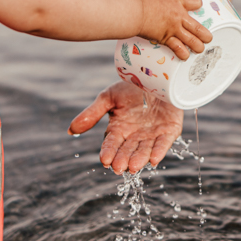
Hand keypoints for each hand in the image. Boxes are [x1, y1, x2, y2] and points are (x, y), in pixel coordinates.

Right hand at [69, 81, 184, 174]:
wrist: (156, 73)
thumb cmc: (131, 86)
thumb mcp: (109, 97)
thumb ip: (92, 114)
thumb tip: (70, 130)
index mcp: (119, 129)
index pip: (112, 143)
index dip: (108, 151)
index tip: (105, 160)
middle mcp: (135, 135)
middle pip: (128, 150)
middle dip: (123, 159)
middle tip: (119, 167)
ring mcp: (153, 134)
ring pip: (145, 150)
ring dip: (139, 159)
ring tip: (133, 167)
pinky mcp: (170, 130)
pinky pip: (164, 143)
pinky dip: (159, 151)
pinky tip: (154, 160)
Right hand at [136, 0, 211, 59]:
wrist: (134, 12)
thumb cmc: (140, 0)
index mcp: (177, 2)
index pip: (196, 2)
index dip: (198, 5)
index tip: (197, 8)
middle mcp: (179, 16)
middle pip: (198, 27)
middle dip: (205, 35)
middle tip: (207, 38)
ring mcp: (173, 28)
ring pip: (192, 40)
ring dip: (198, 46)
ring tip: (200, 49)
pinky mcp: (165, 38)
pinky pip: (178, 48)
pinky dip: (183, 53)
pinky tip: (185, 56)